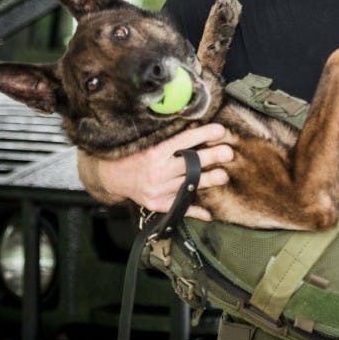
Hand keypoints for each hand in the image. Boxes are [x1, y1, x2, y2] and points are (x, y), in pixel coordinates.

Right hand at [78, 123, 232, 220]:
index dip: (203, 134)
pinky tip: (208, 213)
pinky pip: (179, 208)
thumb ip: (170, 136)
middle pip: (190, 164)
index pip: (184, 141)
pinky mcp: (157, 204)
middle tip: (228, 152)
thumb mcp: (148, 141)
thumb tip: (197, 126)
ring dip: (209, 180)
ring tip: (223, 176)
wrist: (110, 176)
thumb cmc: (132, 154)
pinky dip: (195, 211)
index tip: (221, 130)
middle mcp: (158, 171)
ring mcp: (158, 189)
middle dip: (211, 157)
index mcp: (155, 151)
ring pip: (189, 184)